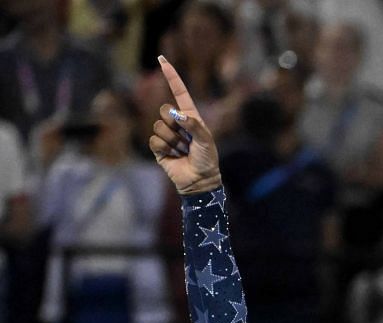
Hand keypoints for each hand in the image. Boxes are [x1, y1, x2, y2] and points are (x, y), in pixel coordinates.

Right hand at [147, 56, 220, 195]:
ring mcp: (166, 134)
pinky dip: (165, 149)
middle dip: (174, 124)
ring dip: (172, 140)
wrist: (200, 180)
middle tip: (186, 140)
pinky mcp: (158, 147)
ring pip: (159, 126)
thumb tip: (177, 114)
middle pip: (164, 109)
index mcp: (190, 117)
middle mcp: (176, 122)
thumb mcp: (206, 140)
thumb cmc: (207, 159)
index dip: (171, 76)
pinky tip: (173, 156)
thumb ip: (194, 125)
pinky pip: (154, 140)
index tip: (161, 59)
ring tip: (182, 151)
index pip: (179, 92)